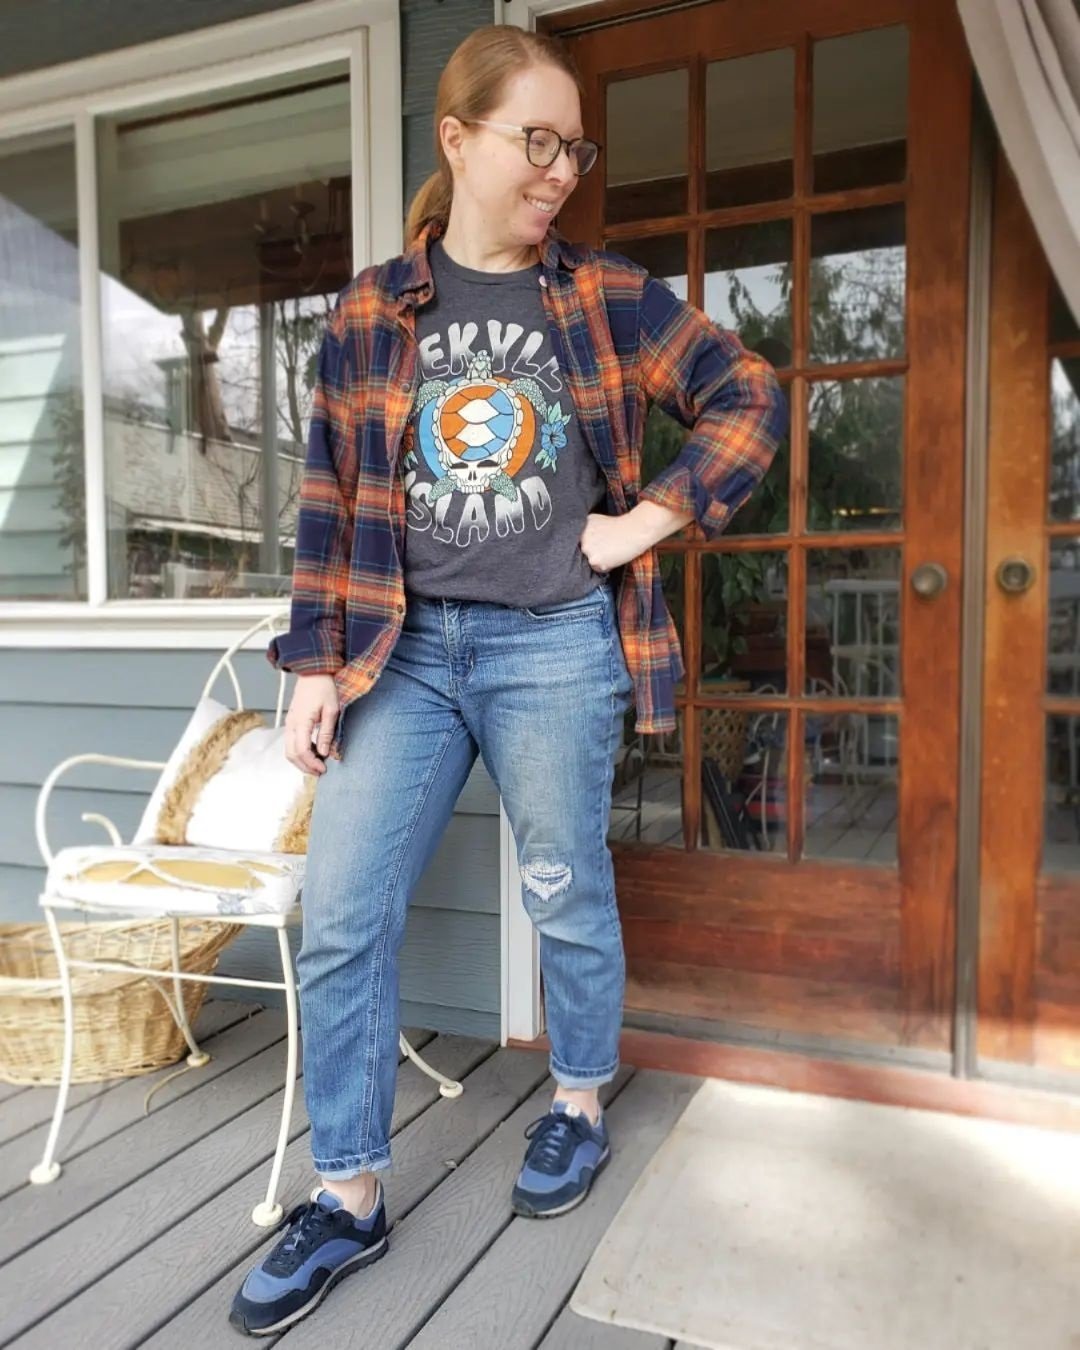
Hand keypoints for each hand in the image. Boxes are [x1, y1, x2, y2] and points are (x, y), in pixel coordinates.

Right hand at [285, 674, 338, 775]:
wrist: (313, 673)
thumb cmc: (324, 688)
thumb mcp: (331, 710)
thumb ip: (327, 733)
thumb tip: (324, 753)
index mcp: (301, 722)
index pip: (302, 751)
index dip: (312, 763)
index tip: (324, 769)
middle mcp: (291, 724)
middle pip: (291, 754)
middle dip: (305, 767)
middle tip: (320, 772)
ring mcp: (289, 723)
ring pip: (288, 750)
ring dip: (301, 761)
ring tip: (317, 764)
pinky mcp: (291, 722)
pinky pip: (291, 743)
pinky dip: (300, 752)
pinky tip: (314, 752)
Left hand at [580, 501, 695, 573]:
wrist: (636, 530)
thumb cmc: (624, 525)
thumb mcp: (601, 520)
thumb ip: (591, 530)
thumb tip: (589, 541)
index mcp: (583, 525)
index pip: (584, 542)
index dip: (595, 544)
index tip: (605, 542)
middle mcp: (582, 537)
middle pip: (586, 552)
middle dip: (597, 552)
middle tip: (611, 547)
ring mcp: (587, 549)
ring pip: (591, 561)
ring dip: (601, 560)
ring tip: (613, 551)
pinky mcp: (594, 559)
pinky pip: (598, 569)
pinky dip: (606, 566)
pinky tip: (615, 556)